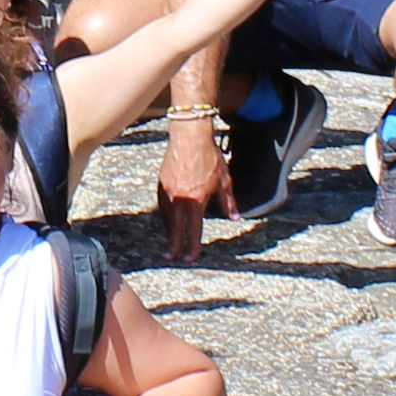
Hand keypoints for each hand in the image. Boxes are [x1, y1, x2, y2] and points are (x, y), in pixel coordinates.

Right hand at [154, 115, 223, 262]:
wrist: (189, 137)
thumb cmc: (209, 158)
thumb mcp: (224, 181)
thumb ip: (228, 202)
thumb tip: (235, 218)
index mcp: (196, 200)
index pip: (194, 229)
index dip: (193, 245)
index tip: (191, 257)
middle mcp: (180, 199)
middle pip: (176, 228)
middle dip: (174, 245)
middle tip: (172, 257)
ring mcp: (168, 192)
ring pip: (167, 218)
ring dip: (169, 231)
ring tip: (171, 241)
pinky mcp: (161, 184)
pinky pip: (162, 206)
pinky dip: (166, 216)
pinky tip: (169, 220)